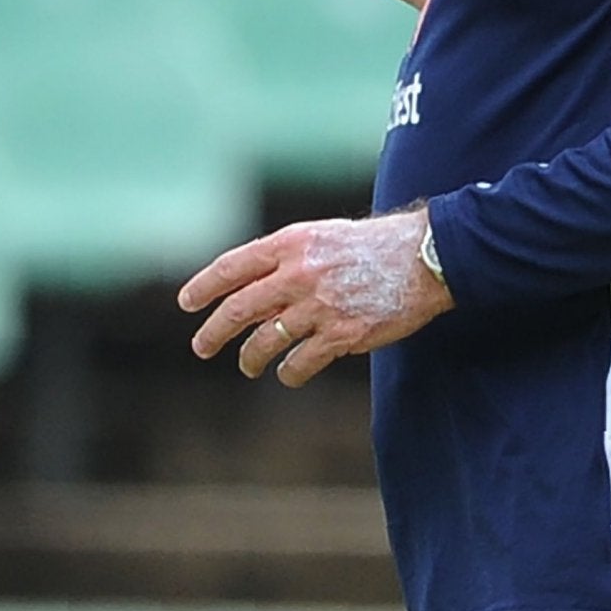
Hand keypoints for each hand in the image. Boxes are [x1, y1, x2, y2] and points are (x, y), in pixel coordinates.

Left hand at [178, 209, 451, 386]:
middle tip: (201, 346)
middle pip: (239, 309)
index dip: (203, 286)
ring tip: (247, 365)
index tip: (186, 303)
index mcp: (290, 244)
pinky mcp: (342, 334)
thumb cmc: (372, 246)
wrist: (423, 258)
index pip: (232, 267)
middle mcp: (298, 273)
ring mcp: (319, 306)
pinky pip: (300, 363)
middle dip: (213, 332)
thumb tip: (247, 287)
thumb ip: (285, 258)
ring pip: (265, 341)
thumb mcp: (321, 236)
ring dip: (250, 358)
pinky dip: (289, 372)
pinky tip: (287, 374)